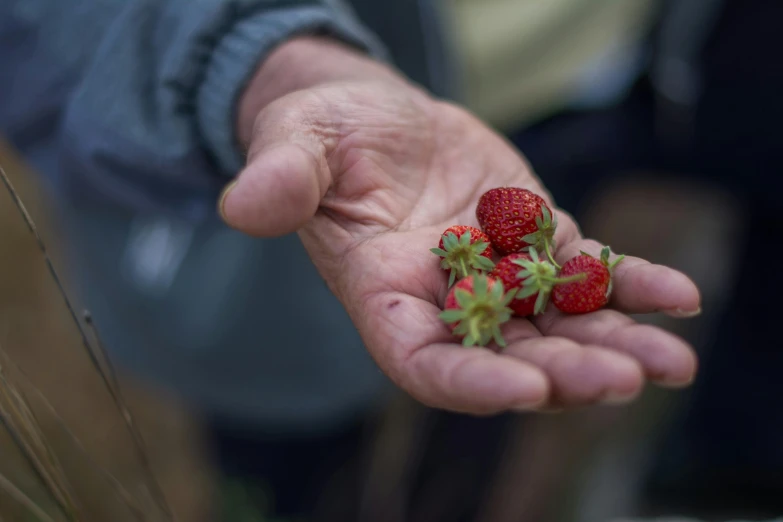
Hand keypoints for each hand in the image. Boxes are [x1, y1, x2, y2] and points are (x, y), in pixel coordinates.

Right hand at [219, 38, 699, 413]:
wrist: (373, 117)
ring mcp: (495, 272)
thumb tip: (241, 205)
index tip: (525, 389)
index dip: (470, 378)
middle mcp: (444, 297)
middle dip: (563, 372)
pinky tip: (678, 295)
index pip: (423, 358)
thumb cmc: (323, 133)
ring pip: (558, 324)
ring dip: (614, 343)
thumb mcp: (296, 144)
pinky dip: (630, 283)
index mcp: (383, 291)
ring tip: (671, 361)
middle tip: (624, 380)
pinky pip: (586, 270)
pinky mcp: (532, 238)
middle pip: (506, 353)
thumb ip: (281, 178)